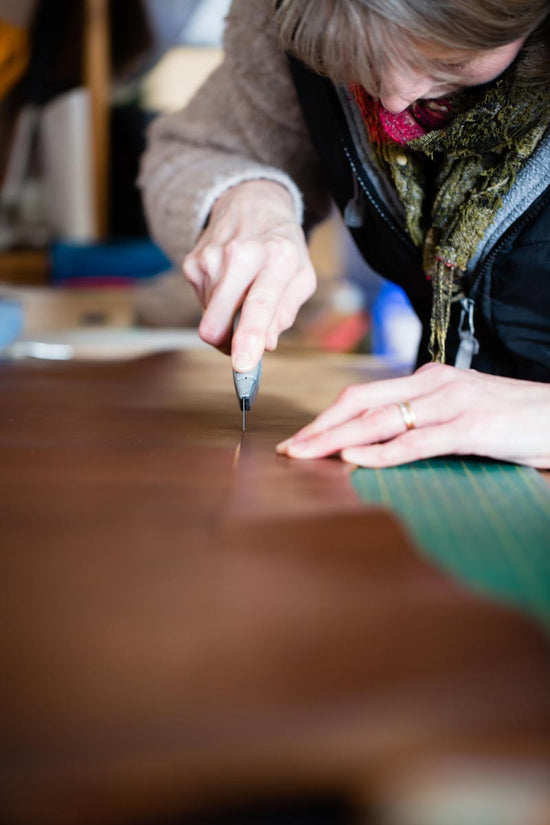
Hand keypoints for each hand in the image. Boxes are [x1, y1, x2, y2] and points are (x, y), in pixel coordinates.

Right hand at [183, 180, 315, 370]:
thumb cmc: (281, 246)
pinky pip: (202, 304)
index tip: (243, 364)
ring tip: (243, 294)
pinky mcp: (192, 262)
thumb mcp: (301, 277)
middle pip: (219, 319)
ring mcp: (211, 257)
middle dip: (227, 343)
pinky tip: (229, 285)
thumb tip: (265, 344)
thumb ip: (286, 313)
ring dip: (227, 319)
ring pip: (210, 317)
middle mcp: (242, 253)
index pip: (260, 303)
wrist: (251, 203)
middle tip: (243, 348)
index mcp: (278, 256)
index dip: (248, 337)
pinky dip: (216, 305)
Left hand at [276, 363, 549, 467]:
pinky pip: (415, 440)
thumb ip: (423, 422)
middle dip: (320, 427)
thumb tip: (381, 444)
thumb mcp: (461, 414)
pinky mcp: (469, 426)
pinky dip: (381, 452)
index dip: (327, 416)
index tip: (301, 438)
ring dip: (337, 439)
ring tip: (307, 455)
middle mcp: (433, 383)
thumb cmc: (512, 420)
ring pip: (379, 419)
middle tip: (289, 449)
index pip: (364, 394)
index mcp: (428, 379)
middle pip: (360, 401)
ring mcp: (450, 402)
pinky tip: (356, 461)